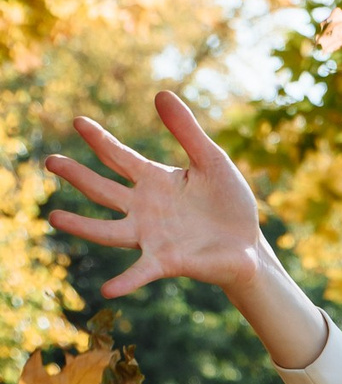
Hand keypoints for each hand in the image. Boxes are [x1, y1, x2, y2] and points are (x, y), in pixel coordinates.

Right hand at [45, 92, 326, 367]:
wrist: (249, 245)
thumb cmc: (229, 203)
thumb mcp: (213, 161)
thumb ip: (187, 131)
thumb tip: (160, 93)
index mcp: (155, 181)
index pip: (120, 157)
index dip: (100, 140)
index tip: (78, 121)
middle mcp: (145, 208)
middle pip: (104, 190)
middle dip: (78, 176)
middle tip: (50, 161)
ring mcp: (152, 236)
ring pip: (108, 231)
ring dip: (82, 225)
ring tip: (54, 217)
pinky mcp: (167, 261)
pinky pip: (140, 272)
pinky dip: (125, 281)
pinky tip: (107, 290)